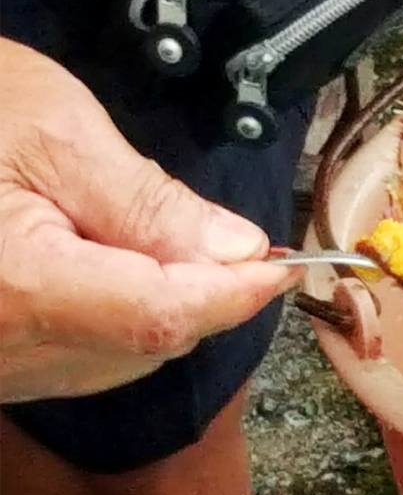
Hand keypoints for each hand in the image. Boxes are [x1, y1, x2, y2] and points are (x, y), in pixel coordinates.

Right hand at [0, 38, 302, 401]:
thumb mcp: (60, 135)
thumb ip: (150, 203)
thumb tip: (239, 249)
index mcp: (16, 288)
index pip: (158, 315)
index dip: (233, 294)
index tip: (283, 266)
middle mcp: (1, 348)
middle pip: (146, 344)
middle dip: (209, 297)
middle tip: (244, 249)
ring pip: (121, 358)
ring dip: (172, 308)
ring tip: (179, 246)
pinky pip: (83, 358)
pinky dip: (128, 318)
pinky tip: (131, 270)